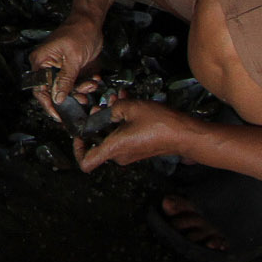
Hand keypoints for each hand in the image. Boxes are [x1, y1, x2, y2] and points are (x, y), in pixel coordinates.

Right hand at [26, 16, 103, 117]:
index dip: (48, 104)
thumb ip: (65, 80)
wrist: (91, 22)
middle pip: (54, 92)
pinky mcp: (70, 70)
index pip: (39, 89)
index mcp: (41, 62)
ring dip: (81, 90)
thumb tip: (57, 99)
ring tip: (92, 83)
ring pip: (67, 90)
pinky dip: (85, 85)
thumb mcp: (73, 58)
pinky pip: (75, 85)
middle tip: (84, 96)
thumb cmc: (79, 33)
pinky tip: (94, 79)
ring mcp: (58, 69)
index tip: (60, 116)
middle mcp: (47, 67)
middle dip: (71, 96)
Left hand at [75, 97, 200, 172]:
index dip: (77, 149)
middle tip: (100, 106)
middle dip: (96, 122)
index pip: (86, 162)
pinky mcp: (138, 148)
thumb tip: (107, 112)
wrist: (184, 134)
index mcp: (114, 148)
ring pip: (111, 135)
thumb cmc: (158, 123)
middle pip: (97, 143)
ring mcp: (130, 153)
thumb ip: (112, 109)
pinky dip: (121, 121)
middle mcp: (119, 155)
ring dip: (110, 118)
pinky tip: (126, 103)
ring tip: (117, 99)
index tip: (79, 134)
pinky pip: (123, 136)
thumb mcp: (130, 108)